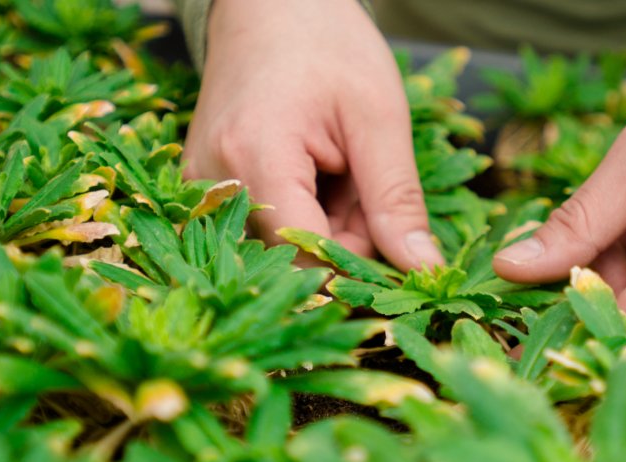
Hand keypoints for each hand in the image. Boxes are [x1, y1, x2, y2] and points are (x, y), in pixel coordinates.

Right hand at [182, 0, 443, 269]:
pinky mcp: (205, 188)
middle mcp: (214, 181)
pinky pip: (265, 227)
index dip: (359, 261)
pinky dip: (305, 211)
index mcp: (255, 156)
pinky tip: (316, 172)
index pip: (307, 255)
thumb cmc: (327, 45)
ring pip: (283, 245)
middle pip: (294, 255)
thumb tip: (422, 271)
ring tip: (339, 167)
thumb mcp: (379, 117)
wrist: (270, 5)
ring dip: (328, 224)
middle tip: (365, 178)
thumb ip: (397, 201)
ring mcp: (203, 186)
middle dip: (347, 236)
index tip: (396, 240)